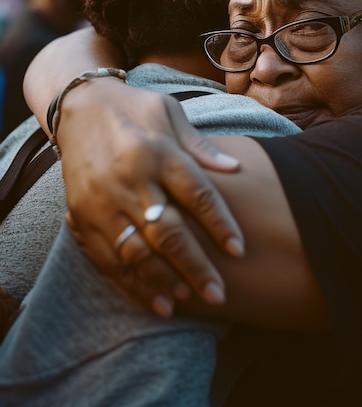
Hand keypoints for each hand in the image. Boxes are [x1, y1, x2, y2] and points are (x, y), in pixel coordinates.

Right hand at [57, 77, 242, 315]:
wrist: (78, 105)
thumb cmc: (135, 108)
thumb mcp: (170, 113)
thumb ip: (201, 146)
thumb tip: (237, 168)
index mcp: (157, 151)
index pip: (197, 194)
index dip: (220, 225)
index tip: (238, 250)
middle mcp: (129, 179)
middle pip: (167, 232)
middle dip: (195, 266)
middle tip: (218, 294)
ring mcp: (101, 200)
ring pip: (136, 252)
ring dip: (163, 281)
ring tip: (188, 300)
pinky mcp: (80, 215)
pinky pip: (106, 258)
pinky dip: (130, 283)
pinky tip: (153, 301)